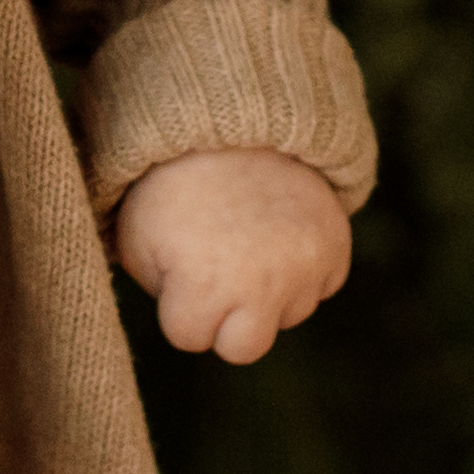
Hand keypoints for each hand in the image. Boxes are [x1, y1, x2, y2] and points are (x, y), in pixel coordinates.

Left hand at [110, 150, 355, 364]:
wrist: (230, 124)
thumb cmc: (172, 187)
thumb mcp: (137, 240)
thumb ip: (161, 294)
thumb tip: (191, 323)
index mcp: (206, 286)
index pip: (189, 337)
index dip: (178, 303)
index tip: (178, 266)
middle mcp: (263, 285)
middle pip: (245, 349)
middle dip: (226, 320)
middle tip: (216, 272)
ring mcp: (305, 267)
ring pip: (287, 315)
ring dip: (269, 291)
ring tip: (247, 239)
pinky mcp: (336, 247)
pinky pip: (322, 285)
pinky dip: (304, 267)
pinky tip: (278, 233)